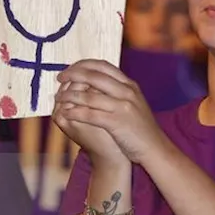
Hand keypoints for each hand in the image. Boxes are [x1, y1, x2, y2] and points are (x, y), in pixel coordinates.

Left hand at [55, 60, 169, 164]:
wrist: (155, 149)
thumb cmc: (140, 127)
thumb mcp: (132, 102)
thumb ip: (117, 90)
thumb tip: (92, 81)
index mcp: (130, 85)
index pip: (103, 66)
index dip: (83, 65)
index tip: (69, 68)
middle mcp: (127, 92)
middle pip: (93, 76)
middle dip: (72, 75)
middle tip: (59, 78)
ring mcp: (122, 107)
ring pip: (88, 96)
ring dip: (69, 96)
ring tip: (59, 97)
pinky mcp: (117, 123)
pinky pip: (89, 114)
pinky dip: (75, 113)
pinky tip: (66, 113)